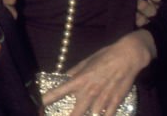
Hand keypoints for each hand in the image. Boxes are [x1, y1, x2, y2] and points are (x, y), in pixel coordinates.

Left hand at [41, 30, 155, 115]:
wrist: (127, 57)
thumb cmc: (105, 56)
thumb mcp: (86, 61)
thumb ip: (75, 71)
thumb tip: (65, 77)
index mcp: (79, 79)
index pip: (59, 91)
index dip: (47, 99)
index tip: (38, 105)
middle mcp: (89, 91)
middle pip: (76, 112)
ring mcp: (103, 98)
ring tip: (86, 113)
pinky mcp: (115, 101)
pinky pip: (108, 115)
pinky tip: (100, 115)